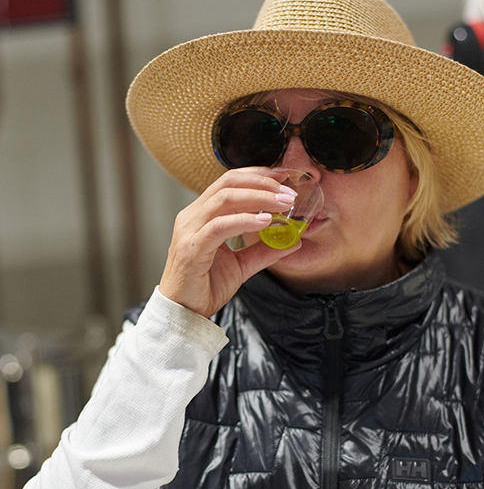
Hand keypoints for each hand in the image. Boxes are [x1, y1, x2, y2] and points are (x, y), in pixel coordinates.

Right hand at [159, 168, 300, 317]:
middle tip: (288, 191)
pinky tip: (265, 221)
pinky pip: (220, 226)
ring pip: (225, 199)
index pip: (230, 182)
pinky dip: (244, 220)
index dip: (257, 175)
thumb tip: (294, 242)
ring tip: (283, 204)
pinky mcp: (192, 248)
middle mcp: (193, 216)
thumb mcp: (241, 265)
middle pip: (228, 183)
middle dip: (262, 182)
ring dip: (259, 198)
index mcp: (202, 215)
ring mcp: (190, 230)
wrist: (184, 313)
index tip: (283, 177)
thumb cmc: (205, 286)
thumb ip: (264, 251)